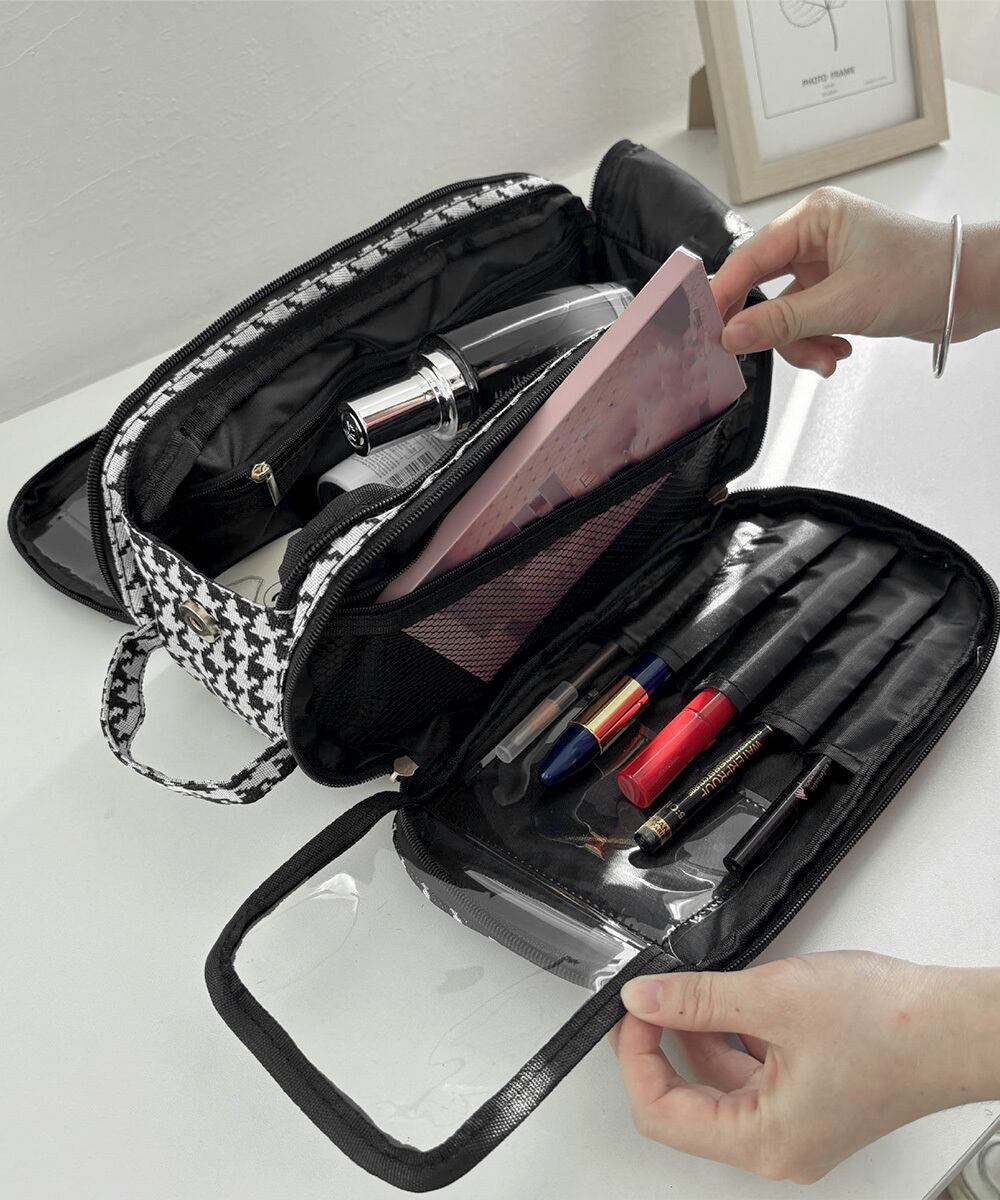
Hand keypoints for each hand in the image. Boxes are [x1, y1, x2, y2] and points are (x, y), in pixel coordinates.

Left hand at [611, 951, 999, 1182]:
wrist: (955, 1025)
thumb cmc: (890, 1027)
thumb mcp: (773, 1000)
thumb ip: (698, 1001)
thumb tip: (642, 999)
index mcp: (764, 1140)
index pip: (663, 1115)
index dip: (637, 1059)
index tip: (633, 1012)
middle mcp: (777, 1146)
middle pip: (686, 1104)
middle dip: (661, 1046)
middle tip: (648, 998)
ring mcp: (795, 1125)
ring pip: (717, 1085)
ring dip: (694, 1037)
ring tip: (687, 991)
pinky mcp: (809, 1100)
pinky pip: (748, 1075)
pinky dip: (729, 1038)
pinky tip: (727, 1001)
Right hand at [710, 187, 994, 377]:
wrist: (974, 289)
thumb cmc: (926, 272)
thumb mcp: (845, 303)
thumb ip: (783, 322)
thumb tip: (734, 334)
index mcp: (814, 217)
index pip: (748, 257)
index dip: (726, 295)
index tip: (710, 328)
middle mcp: (815, 237)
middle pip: (761, 288)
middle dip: (771, 327)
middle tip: (756, 351)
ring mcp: (825, 265)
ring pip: (783, 314)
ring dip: (799, 342)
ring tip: (827, 356)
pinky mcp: (836, 290)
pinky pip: (804, 323)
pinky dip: (816, 343)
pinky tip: (838, 350)